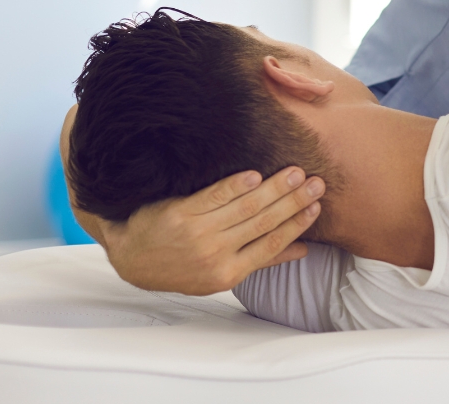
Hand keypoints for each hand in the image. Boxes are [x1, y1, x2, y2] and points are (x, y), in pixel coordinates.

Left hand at [96, 167, 324, 295]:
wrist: (132, 258)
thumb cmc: (181, 266)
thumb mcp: (220, 275)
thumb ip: (261, 260)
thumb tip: (302, 250)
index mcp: (228, 272)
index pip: (272, 244)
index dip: (297, 224)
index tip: (316, 206)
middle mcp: (215, 253)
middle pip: (263, 222)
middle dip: (293, 200)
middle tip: (316, 183)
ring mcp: (197, 233)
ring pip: (244, 207)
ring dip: (274, 188)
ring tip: (295, 173)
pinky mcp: (180, 213)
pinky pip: (214, 195)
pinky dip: (236, 185)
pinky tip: (255, 175)